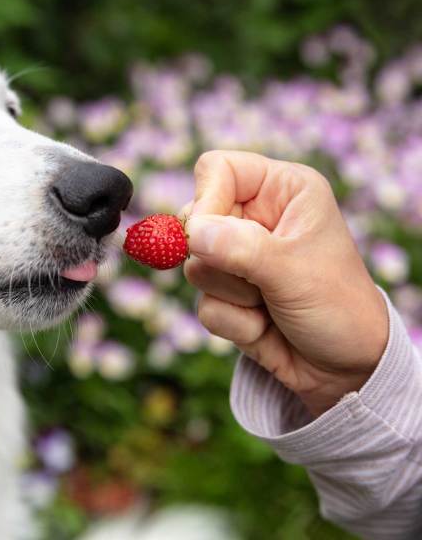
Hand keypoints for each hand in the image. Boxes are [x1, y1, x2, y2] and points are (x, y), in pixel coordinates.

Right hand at [183, 150, 388, 416]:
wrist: (348, 370)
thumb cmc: (339, 307)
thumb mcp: (294, 272)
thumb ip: (241, 248)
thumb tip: (192, 232)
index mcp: (281, 190)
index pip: (218, 169)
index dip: (206, 199)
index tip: (208, 234)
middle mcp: (256, 217)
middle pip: (194, 220)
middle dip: (219, 260)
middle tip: (256, 278)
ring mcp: (238, 257)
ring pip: (194, 267)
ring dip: (231, 296)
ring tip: (270, 304)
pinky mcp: (226, 295)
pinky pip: (202, 304)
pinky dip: (232, 322)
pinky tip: (264, 326)